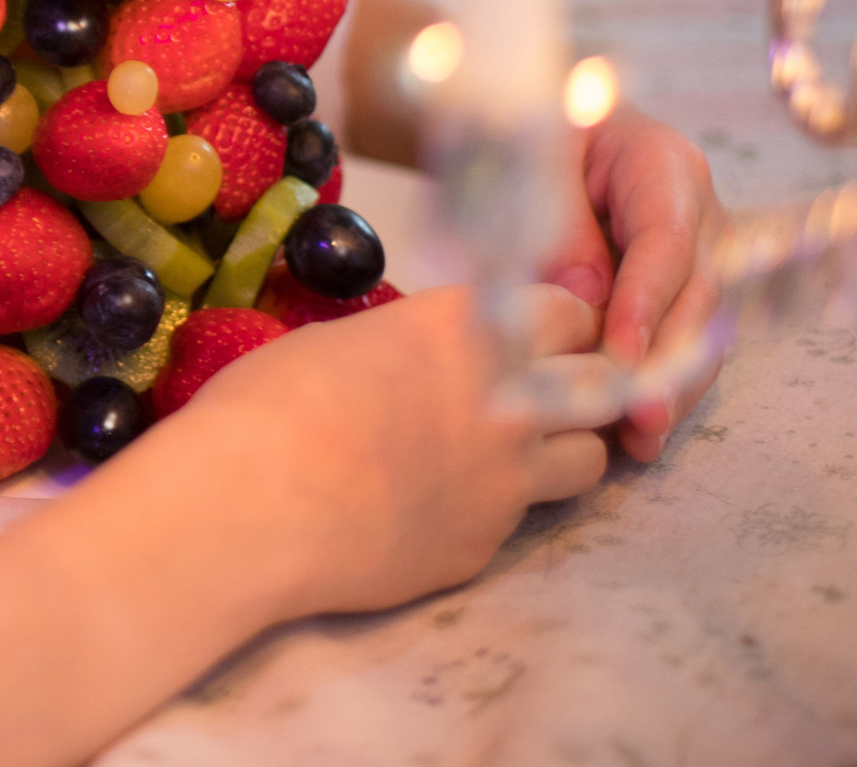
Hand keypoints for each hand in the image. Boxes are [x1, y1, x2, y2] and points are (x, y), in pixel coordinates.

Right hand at [183, 283, 608, 621]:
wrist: (253, 502)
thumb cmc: (270, 402)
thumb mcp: (343, 340)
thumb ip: (413, 348)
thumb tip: (420, 367)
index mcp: (471, 328)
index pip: (569, 313)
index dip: (556, 324)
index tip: (535, 336)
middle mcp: (511, 398)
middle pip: (603, 385)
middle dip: (583, 384)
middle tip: (543, 392)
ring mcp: (507, 480)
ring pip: (590, 460)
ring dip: (563, 450)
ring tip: (511, 453)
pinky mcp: (487, 544)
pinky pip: (518, 520)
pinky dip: (493, 509)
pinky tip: (436, 506)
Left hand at [534, 104, 726, 461]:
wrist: (538, 126)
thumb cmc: (532, 131)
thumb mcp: (534, 156)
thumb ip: (560, 220)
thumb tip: (586, 299)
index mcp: (664, 166)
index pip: (667, 241)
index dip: (648, 302)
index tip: (622, 355)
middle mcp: (698, 214)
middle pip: (700, 296)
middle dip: (672, 361)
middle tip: (638, 414)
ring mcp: (696, 258)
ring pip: (701, 333)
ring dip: (673, 389)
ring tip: (638, 438)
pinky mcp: (676, 295)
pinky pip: (679, 347)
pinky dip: (659, 389)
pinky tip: (634, 435)